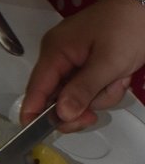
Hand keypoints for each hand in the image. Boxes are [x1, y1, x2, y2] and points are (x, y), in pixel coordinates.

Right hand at [20, 0, 144, 129]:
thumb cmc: (128, 28)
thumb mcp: (108, 62)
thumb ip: (83, 89)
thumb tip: (61, 114)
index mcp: (55, 51)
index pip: (36, 88)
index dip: (33, 113)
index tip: (36, 135)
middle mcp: (58, 56)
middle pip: (56, 97)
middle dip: (80, 106)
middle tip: (94, 117)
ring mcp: (74, 60)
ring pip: (77, 95)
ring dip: (100, 95)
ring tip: (119, 78)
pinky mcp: (88, 63)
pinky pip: (89, 87)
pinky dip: (105, 87)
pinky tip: (120, 75)